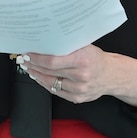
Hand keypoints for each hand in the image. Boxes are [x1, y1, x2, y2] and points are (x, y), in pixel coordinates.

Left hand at [20, 46, 136, 105]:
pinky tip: (39, 77)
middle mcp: (81, 76)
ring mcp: (79, 90)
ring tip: (29, 68)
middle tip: (24, 60)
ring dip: (37, 75)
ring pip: (50, 83)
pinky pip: (55, 91)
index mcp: (83, 60)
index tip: (28, 54)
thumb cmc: (97, 58)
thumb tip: (45, 39)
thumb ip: (67, 45)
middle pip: (49, 72)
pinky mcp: (77, 98)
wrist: (112, 75)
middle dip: (33, 65)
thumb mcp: (85, 46)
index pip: (53, 61)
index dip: (37, 59)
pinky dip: (45, 83)